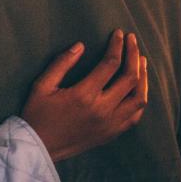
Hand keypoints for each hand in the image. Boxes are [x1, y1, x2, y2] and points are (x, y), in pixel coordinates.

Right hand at [21, 30, 148, 161]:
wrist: (39, 148)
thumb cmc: (37, 114)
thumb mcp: (42, 85)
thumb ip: (61, 64)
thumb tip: (80, 46)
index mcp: (84, 94)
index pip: (110, 64)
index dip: (117, 46)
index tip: (118, 33)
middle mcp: (102, 109)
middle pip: (129, 78)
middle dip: (133, 55)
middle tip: (132, 40)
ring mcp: (110, 124)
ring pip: (138, 98)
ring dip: (143, 77)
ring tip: (141, 61)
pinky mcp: (112, 133)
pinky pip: (135, 116)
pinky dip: (139, 99)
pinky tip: (138, 88)